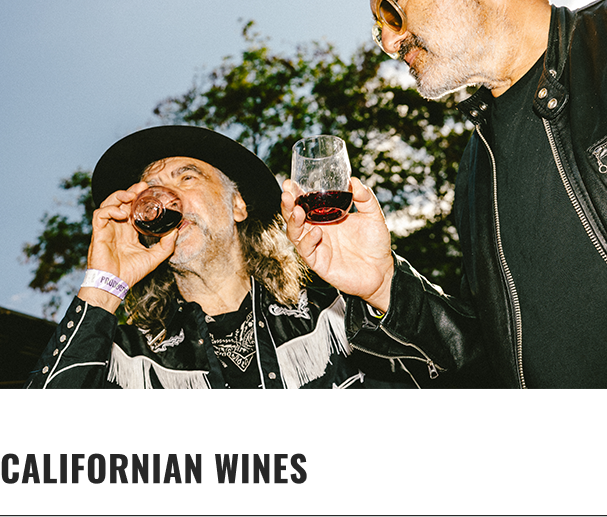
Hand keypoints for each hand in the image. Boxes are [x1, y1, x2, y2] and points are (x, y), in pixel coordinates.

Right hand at [78, 182, 177, 311]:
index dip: (138, 197)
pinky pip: (100, 215)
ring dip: (119, 196)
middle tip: (141, 187)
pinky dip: (110, 210)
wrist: (115, 285)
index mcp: (128, 231)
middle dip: (129, 191)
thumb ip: (166, 245)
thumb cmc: (131, 273)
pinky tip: (122, 214)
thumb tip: (177, 231)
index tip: (147, 189)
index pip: (131, 208)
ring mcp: (107, 229)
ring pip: (108, 204)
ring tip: (131, 196)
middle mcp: (117, 227)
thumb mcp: (155, 257)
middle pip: (119, 202)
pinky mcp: (98, 234)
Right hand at [281, 177, 393, 311]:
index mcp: (327, 217)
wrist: (382, 270)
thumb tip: (354, 181)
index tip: (291, 182)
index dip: (296, 193)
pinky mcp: (319, 262)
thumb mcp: (373, 216)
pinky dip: (308, 240)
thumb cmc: (375, 245)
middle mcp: (318, 230)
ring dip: (292, 222)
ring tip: (297, 210)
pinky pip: (306, 251)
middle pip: (294, 217)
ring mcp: (317, 247)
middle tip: (287, 194)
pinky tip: (316, 232)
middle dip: (288, 205)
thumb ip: (364, 198)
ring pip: (294, 233)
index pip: (306, 203)